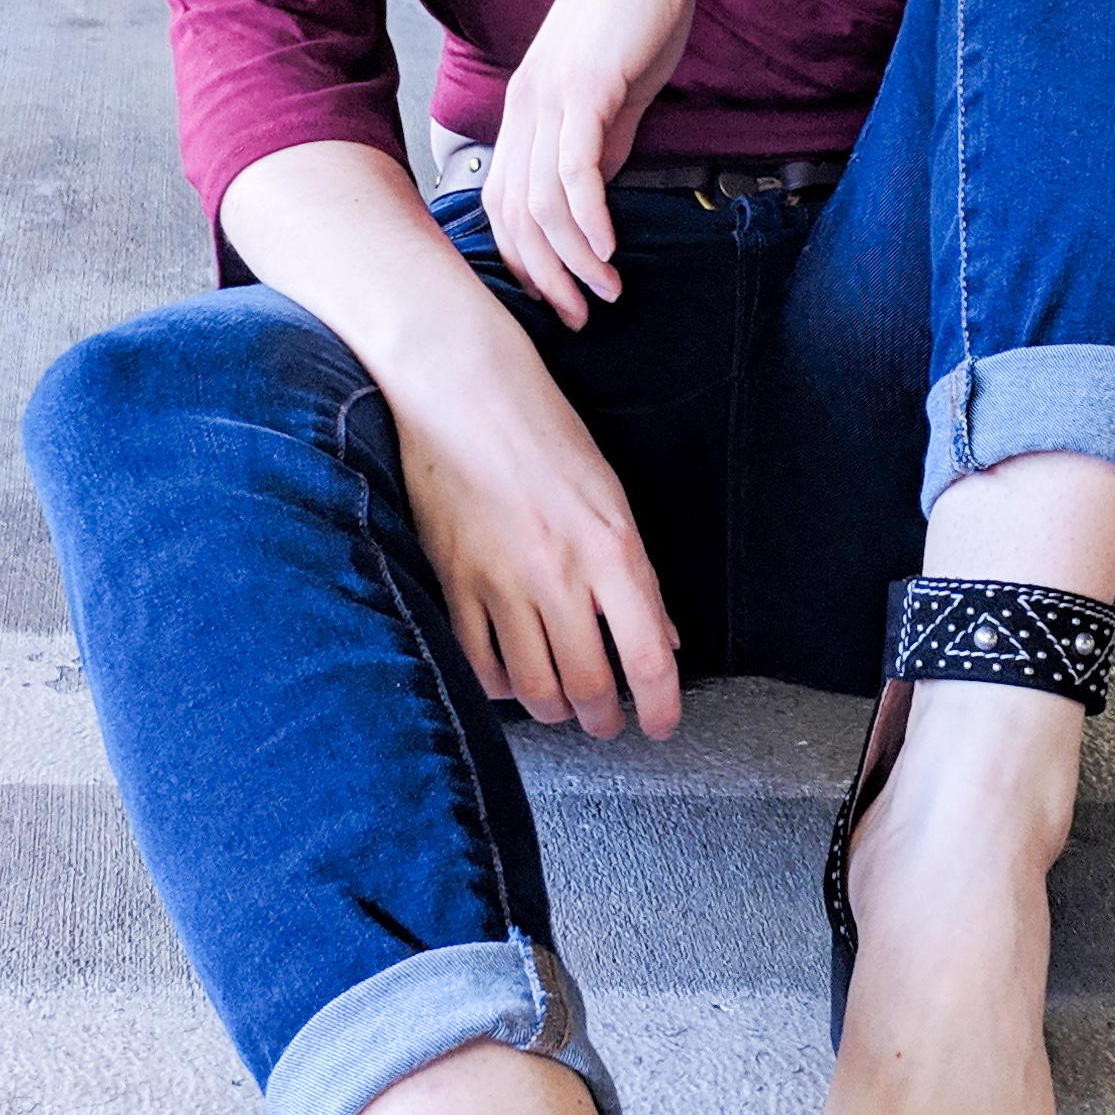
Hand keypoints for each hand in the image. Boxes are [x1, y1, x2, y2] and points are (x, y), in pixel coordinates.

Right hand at [393, 321, 683, 738]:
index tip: (662, 725)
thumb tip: (662, 636)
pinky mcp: (452, 579)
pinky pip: (477, 661)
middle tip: (609, 724)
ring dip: (555, 709)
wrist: (462, 389)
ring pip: (533, 685)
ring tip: (565, 708)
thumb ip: (636, 573)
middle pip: (587, 683)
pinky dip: (499, 685)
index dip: (660, 705)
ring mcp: (501, 581)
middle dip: (604, 718)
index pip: (647, 656)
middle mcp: (558, 572)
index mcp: (611, 548)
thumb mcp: (610, 494)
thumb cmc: (542, 429)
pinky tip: (512, 681)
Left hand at [485, 0, 732, 325]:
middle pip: (513, 216)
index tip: (559, 299)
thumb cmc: (639, 10)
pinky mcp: (584, 89)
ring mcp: (548, 98)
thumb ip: (602, 140)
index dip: (526, 261)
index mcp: (524, 108)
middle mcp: (523, 106)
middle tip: (577, 320)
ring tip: (606, 295)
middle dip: (543, 279)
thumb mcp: (615, 89)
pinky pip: (575, 172)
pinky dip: (589, 221)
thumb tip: (598, 193)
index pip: (503, 204)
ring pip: (541, 204)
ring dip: (573, 261)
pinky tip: (609, 252)